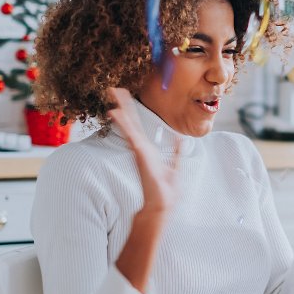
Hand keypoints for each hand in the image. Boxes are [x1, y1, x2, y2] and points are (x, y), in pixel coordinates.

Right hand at [107, 87, 180, 235]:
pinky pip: (130, 135)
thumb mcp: (175, 166)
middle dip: (123, 104)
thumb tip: (181, 139)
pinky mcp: (139, 154)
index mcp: (147, 149)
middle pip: (130, 122)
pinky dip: (123, 124)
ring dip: (121, 109)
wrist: (161, 204)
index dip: (131, 112)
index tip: (125, 97)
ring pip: (128, 125)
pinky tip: (115, 112)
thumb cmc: (165, 190)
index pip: (137, 126)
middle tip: (113, 88)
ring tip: (113, 93)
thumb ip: (177, 152)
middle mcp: (140, 148)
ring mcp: (138, 150)